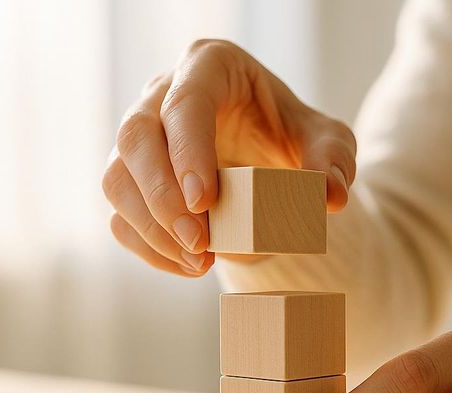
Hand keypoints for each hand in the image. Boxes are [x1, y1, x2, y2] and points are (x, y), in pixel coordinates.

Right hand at [101, 40, 355, 276]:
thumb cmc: (290, 135)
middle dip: (162, 198)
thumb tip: (328, 195)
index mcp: (210, 67)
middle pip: (135, 138)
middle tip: (200, 244)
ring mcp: (139, 137)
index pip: (185, 102)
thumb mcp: (326, 140)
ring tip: (200, 262)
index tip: (205, 201)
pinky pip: (120, 215)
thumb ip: (334, 160)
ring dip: (152, 228)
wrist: (267, 154)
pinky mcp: (131, 179)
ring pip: (117, 179)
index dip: (188, 152)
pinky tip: (187, 265)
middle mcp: (162, 94)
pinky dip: (148, 247)